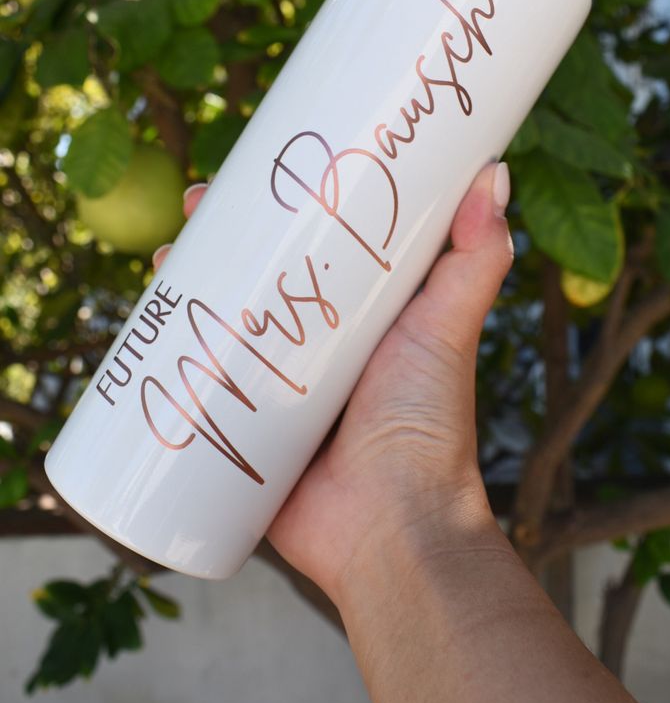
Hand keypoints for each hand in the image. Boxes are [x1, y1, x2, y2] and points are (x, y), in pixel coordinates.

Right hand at [154, 163, 512, 605]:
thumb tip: (493, 172)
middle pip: (258, 283)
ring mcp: (274, 396)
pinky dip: (167, 364)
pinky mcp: (241, 439)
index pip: (318, 251)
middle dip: (222, 244)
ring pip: (220, 330)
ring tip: (164, 258)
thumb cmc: (427, 427)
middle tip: (195, 210)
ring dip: (185, 292)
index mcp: (361, 325)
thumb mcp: (448, 329)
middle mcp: (316, 355)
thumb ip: (476, 260)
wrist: (390, 530)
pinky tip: (143, 333)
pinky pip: (195, 394)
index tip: (259, 173)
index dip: (286, 213)